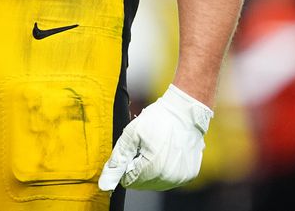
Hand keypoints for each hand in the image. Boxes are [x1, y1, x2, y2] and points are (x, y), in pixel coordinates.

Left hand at [98, 84, 212, 191]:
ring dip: (152, 169)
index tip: (135, 149)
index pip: (128, 180)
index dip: (127, 164)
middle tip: (146, 146)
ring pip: (156, 182)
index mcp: (152, 169)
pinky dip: (165, 168)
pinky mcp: (189, 175)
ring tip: (158, 148)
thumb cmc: (159, 118)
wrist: (185, 111)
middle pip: (142, 183)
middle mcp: (168, 178)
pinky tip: (168, 152)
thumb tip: (105, 184)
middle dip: (139, 167)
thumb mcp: (131, 134)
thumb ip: (117, 160)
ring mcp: (180, 178)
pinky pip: (170, 178)